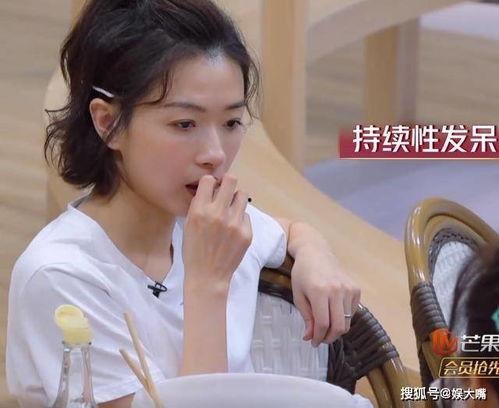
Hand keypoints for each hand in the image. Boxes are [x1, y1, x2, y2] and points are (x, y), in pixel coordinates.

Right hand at [182, 174, 252, 292]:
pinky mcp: (246, 233)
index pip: (208, 180)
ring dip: (236, 199)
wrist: (208, 276)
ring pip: (242, 195)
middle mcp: (217, 214)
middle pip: (231, 180)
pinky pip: (246, 215)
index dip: (211, 182)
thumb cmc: (194, 251)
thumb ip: (199, 205)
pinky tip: (233, 230)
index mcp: (199, 211)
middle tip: (226, 190)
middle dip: (228, 182)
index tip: (212, 187)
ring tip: (231, 210)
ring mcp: (234, 223)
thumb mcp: (188, 225)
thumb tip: (212, 186)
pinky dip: (240, 219)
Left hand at [291, 245, 360, 346]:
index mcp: (319, 291)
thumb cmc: (302, 273)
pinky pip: (353, 312)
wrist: (315, 252)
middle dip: (329, 337)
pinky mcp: (356, 288)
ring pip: (348, 321)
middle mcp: (337, 290)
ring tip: (326, 327)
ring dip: (337, 329)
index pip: (323, 324)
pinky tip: (334, 312)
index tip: (313, 342)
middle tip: (321, 339)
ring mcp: (349, 288)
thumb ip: (306, 317)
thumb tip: (310, 337)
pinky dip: (345, 317)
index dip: (319, 337)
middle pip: (339, 326)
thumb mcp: (298, 295)